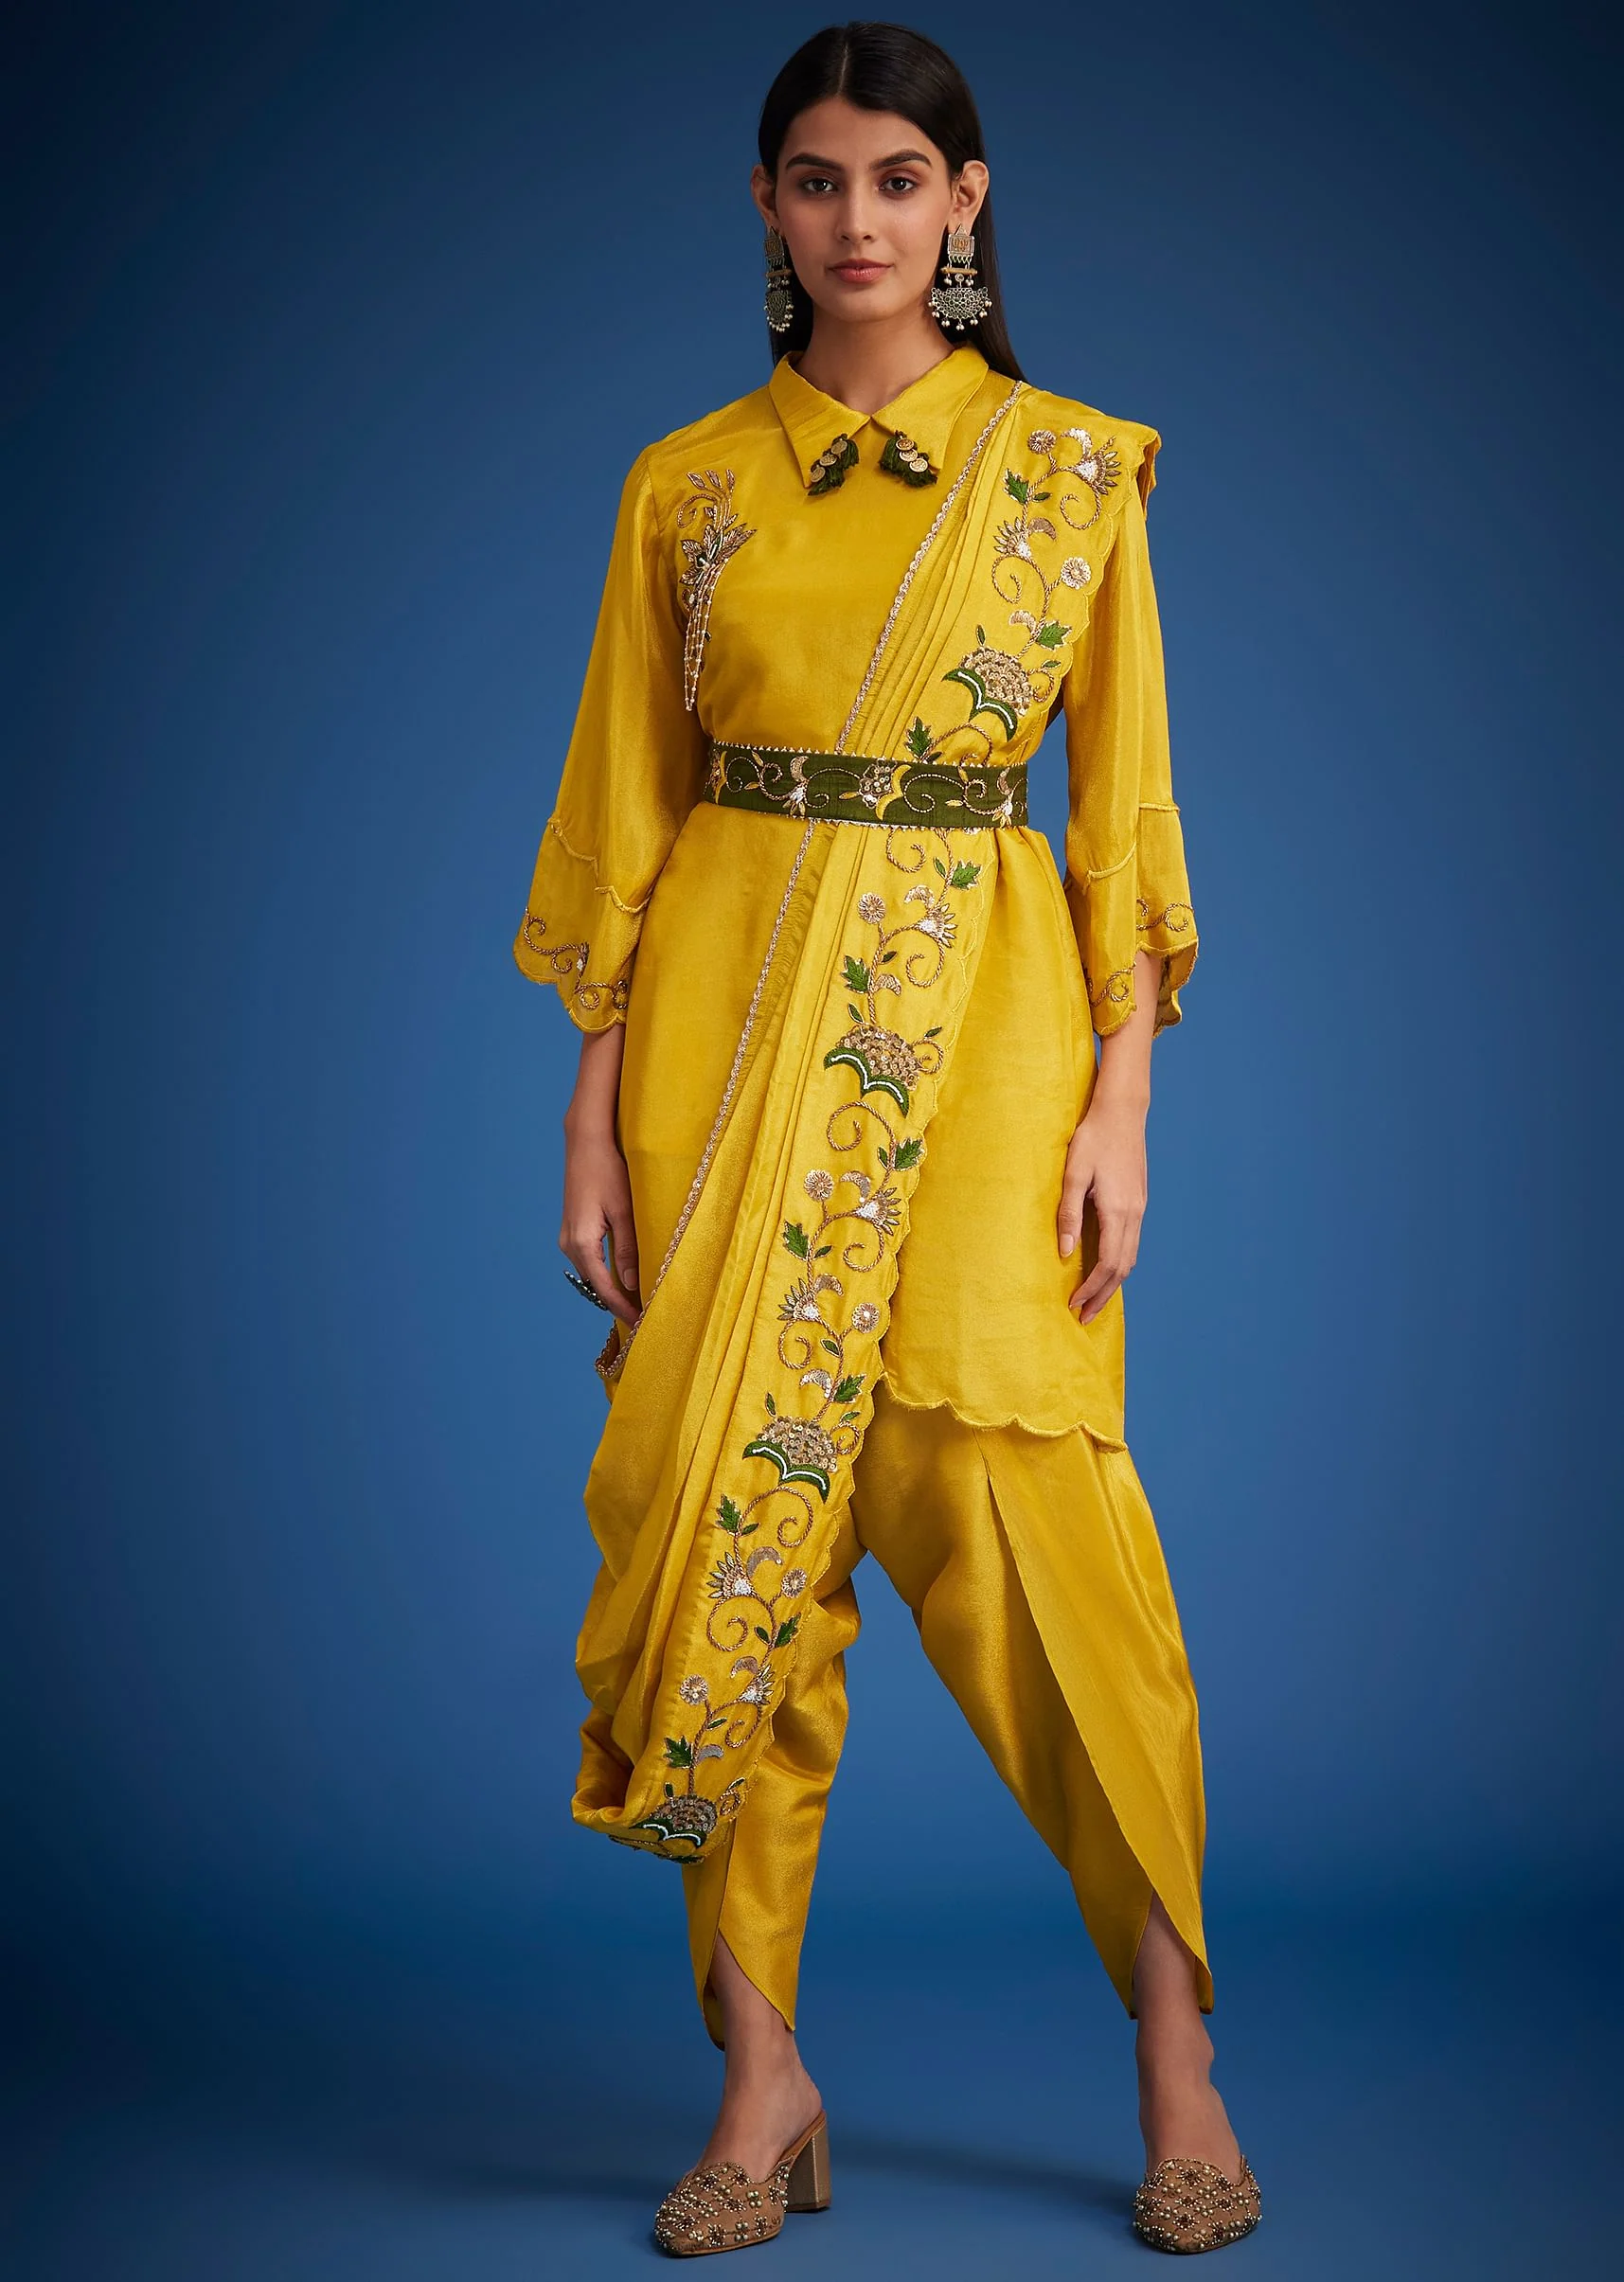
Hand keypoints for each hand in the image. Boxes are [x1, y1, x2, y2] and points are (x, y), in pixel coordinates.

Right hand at [560, 1124, 641, 1326]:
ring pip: (592, 1275)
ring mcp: (568, 1238)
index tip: (642, 1324)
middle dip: (618, 1303)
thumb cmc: (607, 1171)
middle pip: (595, 1286)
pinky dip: (606, 1274)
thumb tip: (633, 1284)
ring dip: (612, 1289)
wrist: (586, 1143)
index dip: (623, 1308)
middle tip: (644, 1318)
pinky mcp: (573, 1230)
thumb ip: (628, 1249)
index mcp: (582, 1244)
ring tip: (637, 1301)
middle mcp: (569, 1245)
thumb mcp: (624, 1211)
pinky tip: (623, 1277)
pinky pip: (590, 1261)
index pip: (604, 1289)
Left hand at [1057, 1092, 1147, 1326]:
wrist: (1122, 1112)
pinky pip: (1132, 1243)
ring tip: (1093, 1300)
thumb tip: (1066, 1254)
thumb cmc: (1093, 1138)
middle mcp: (1134, 1214)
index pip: (1108, 1264)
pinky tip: (1105, 1269)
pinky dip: (1119, 1264)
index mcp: (1118, 1210)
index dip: (1091, 1289)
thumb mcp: (1073, 1174)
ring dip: (1112, 1283)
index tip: (1073, 1304)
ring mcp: (1140, 1208)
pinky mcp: (1138, 1202)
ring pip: (1130, 1258)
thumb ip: (1069, 1215)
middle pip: (1123, 1269)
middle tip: (1083, 1317)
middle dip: (1103, 1296)